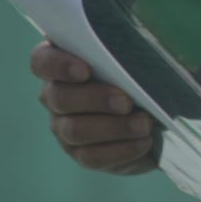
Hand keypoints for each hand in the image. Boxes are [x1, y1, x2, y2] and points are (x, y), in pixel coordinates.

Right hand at [30, 41, 158, 174]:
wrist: (158, 112)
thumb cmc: (143, 72)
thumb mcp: (138, 56)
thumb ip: (128, 48)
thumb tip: (139, 45)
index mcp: (63, 63)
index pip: (42, 61)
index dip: (58, 65)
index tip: (85, 70)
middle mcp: (55, 95)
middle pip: (59, 97)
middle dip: (95, 99)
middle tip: (126, 102)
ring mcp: (64, 126)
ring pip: (75, 130)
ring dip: (113, 128)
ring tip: (144, 124)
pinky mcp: (81, 153)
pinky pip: (93, 156)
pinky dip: (121, 149)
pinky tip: (144, 142)